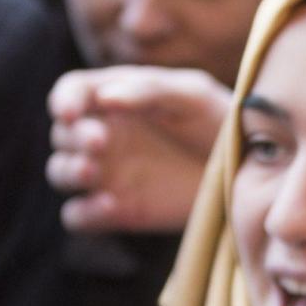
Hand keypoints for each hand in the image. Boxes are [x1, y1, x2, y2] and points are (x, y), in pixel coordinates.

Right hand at [47, 67, 230, 234]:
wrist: (244, 170)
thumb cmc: (218, 121)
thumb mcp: (192, 94)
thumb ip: (149, 89)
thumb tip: (104, 98)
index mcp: (114, 99)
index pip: (71, 92)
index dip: (63, 100)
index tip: (70, 112)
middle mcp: (103, 135)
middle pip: (62, 135)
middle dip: (73, 137)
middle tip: (100, 141)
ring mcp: (106, 175)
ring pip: (60, 172)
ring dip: (68, 171)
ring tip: (93, 171)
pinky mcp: (116, 212)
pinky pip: (78, 216)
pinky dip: (83, 212)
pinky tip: (110, 205)